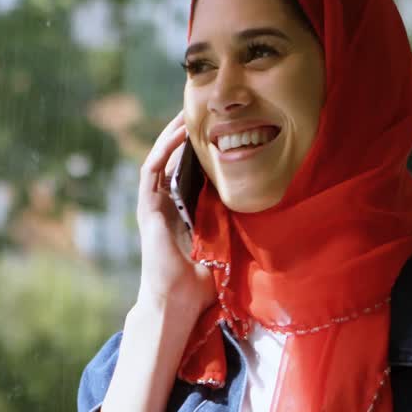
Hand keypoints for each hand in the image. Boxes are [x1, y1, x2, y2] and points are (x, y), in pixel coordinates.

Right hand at [134, 113, 214, 318]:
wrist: (178, 302)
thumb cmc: (201, 283)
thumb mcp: (224, 244)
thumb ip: (233, 225)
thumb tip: (264, 208)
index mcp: (181, 211)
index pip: (187, 170)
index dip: (198, 147)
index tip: (217, 127)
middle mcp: (164, 204)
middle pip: (171, 158)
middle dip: (183, 133)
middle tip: (201, 108)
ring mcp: (153, 205)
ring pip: (159, 158)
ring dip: (171, 134)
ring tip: (186, 112)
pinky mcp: (147, 209)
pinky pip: (152, 171)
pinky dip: (164, 150)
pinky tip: (179, 134)